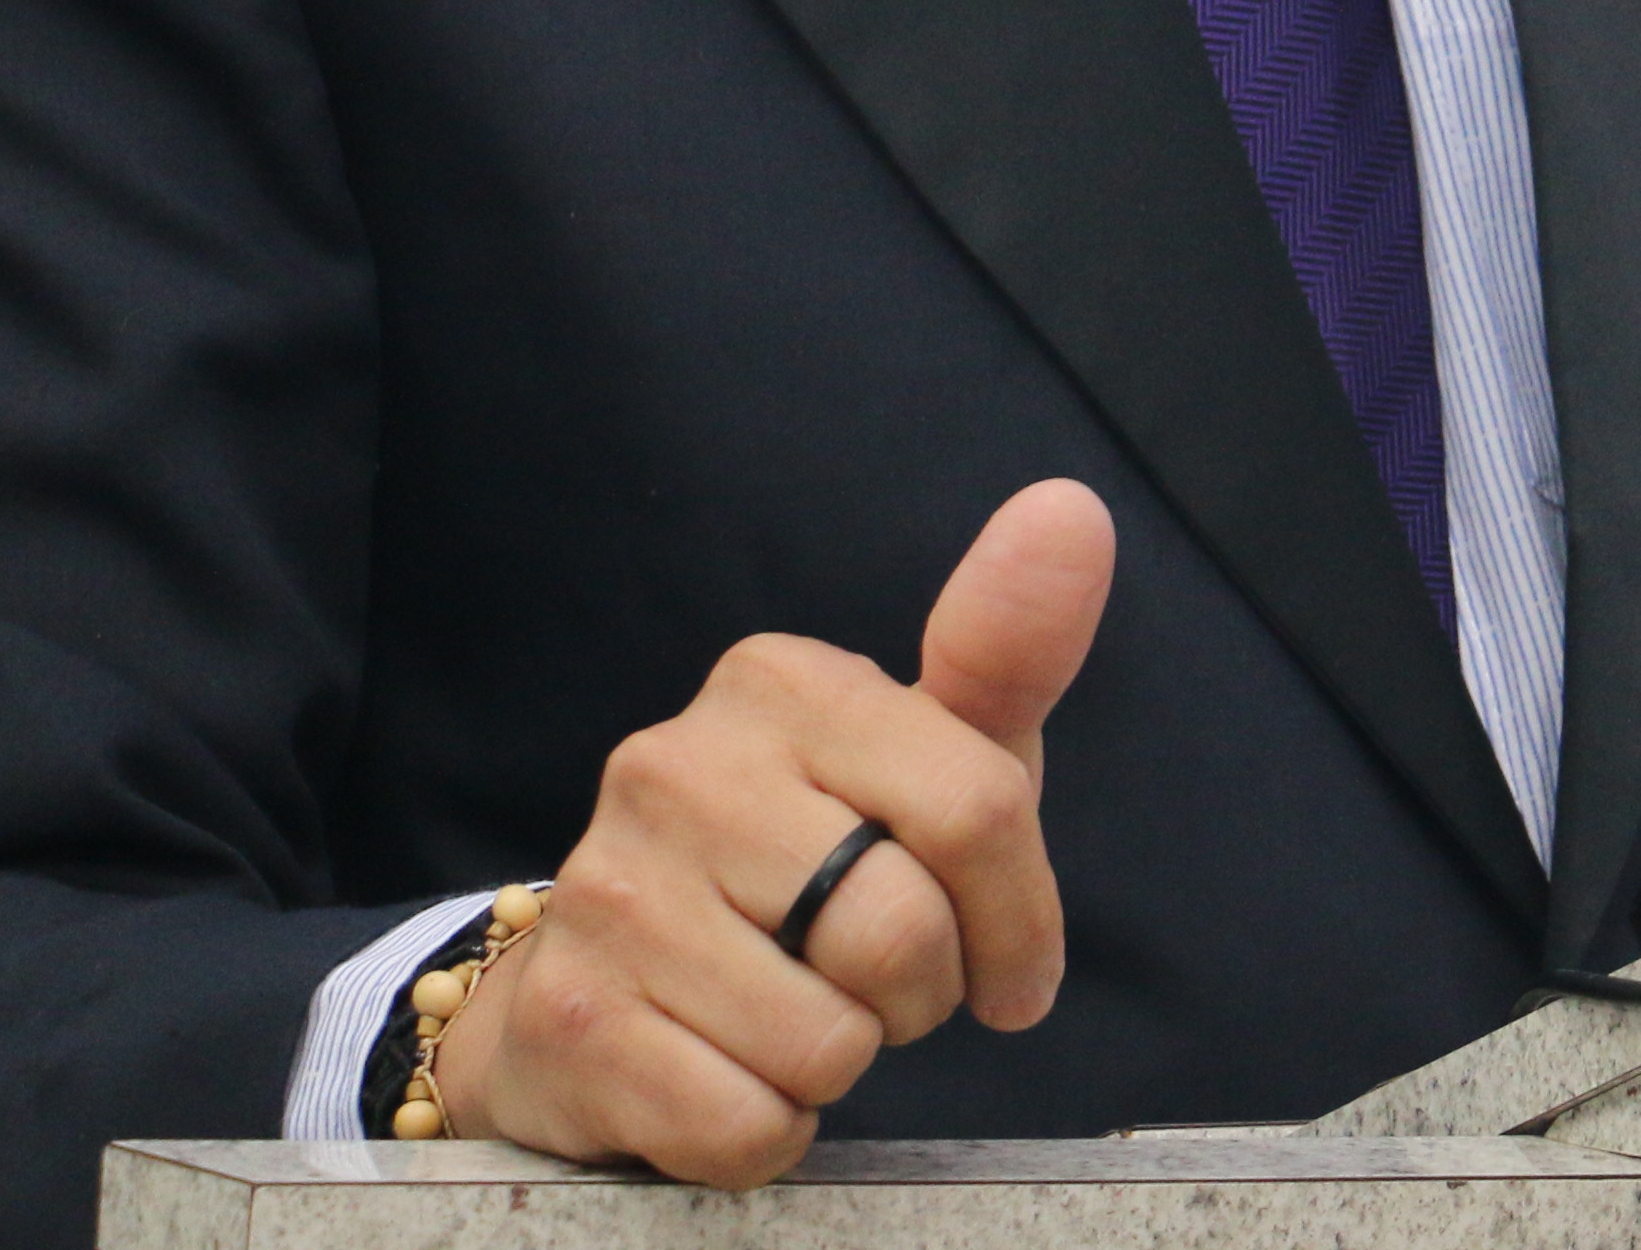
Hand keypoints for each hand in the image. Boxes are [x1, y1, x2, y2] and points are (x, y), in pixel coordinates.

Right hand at [436, 480, 1116, 1182]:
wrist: (605, 986)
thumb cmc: (810, 861)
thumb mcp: (925, 755)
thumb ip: (1003, 650)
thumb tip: (1072, 510)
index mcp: (778, 683)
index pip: (980, 810)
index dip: (1019, 919)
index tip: (1013, 966)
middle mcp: (674, 766)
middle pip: (903, 934)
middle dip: (919, 993)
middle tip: (869, 981)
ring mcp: (609, 893)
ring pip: (829, 1044)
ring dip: (838, 1063)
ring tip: (790, 1013)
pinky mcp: (568, 1024)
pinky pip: (748, 1125)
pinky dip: (765, 1131)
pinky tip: (726, 1072)